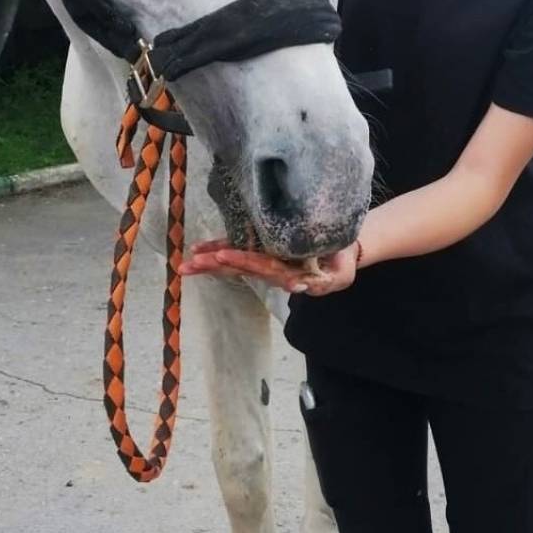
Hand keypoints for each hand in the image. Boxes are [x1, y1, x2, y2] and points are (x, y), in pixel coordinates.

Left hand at [178, 238, 359, 296]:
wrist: (344, 252)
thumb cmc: (341, 263)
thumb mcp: (339, 276)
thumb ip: (321, 282)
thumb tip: (293, 286)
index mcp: (288, 274)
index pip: (262, 268)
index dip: (242, 261)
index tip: (222, 256)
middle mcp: (272, 269)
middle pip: (241, 268)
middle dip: (215, 266)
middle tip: (191, 264)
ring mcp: (266, 260)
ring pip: (236, 261)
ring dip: (211, 261)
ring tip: (188, 260)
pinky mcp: (264, 250)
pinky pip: (239, 248)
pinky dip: (220, 246)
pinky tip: (201, 247)